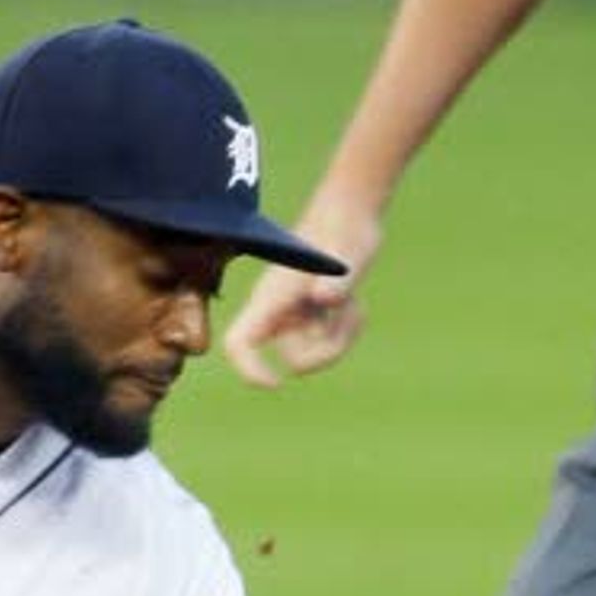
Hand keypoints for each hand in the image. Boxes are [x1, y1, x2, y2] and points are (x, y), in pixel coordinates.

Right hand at [219, 196, 382, 384]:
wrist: (351, 212)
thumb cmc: (343, 230)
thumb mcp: (346, 258)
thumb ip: (335, 283)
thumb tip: (323, 301)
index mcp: (271, 298)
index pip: (239, 344)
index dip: (250, 370)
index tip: (276, 383)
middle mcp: (278, 310)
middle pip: (293, 357)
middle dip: (326, 352)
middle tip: (348, 320)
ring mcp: (295, 314)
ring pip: (314, 352)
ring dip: (340, 338)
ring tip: (354, 307)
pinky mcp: (312, 314)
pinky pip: (328, 341)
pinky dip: (345, 331)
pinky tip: (355, 307)